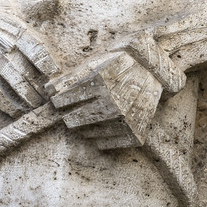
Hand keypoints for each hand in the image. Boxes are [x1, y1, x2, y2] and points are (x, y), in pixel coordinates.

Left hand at [47, 35, 182, 149]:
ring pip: (87, 134)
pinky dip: (99, 137)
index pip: (64, 100)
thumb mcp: (97, 63)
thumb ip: (71, 76)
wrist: (158, 71)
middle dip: (69, 115)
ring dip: (83, 126)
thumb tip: (48, 90)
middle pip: (73, 120)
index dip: (59, 100)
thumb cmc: (123, 64)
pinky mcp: (134, 134)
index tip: (61, 99)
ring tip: (91, 115)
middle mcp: (114, 103)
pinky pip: (104, 144)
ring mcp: (125, 121)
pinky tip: (103, 124)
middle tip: (73, 110)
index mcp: (102, 83)